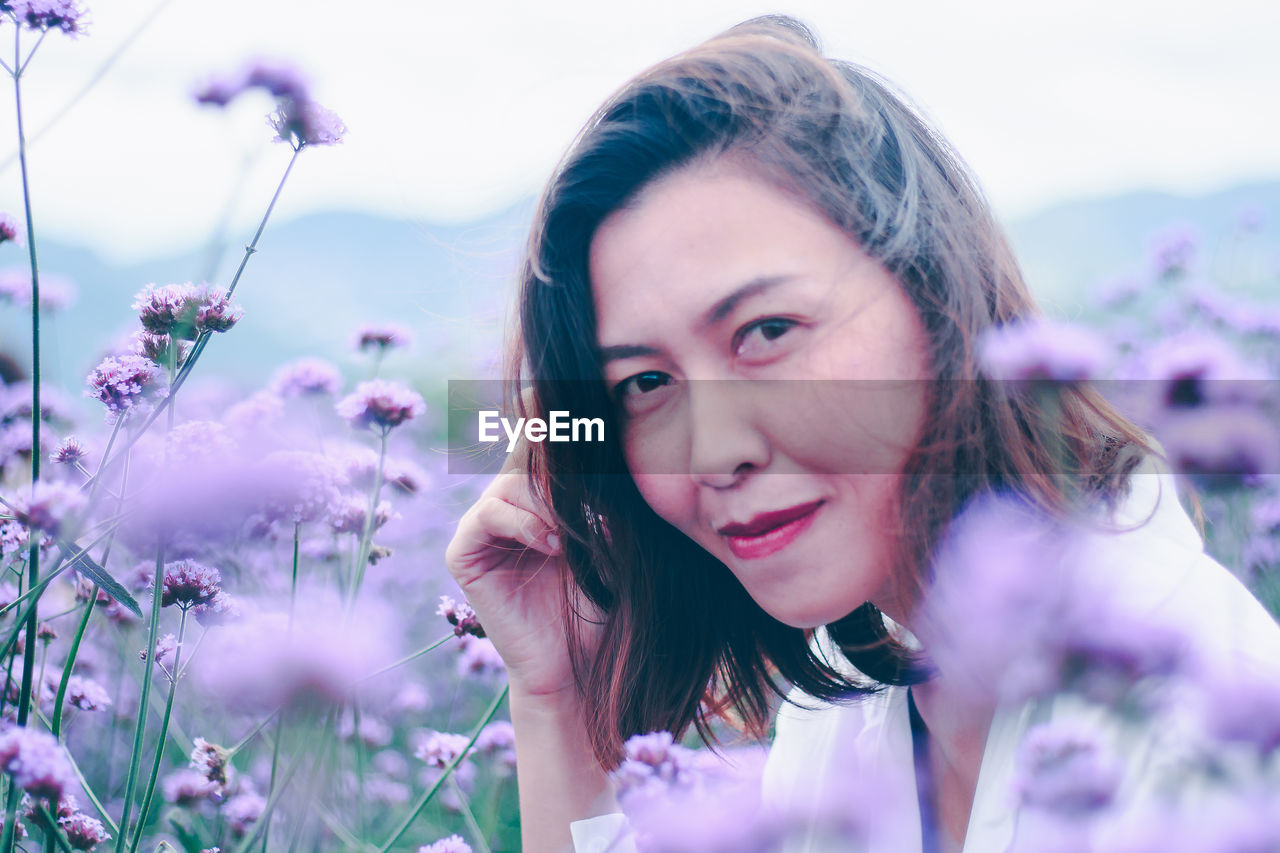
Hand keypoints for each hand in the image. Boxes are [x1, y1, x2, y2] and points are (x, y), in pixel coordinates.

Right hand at [444, 442, 603, 699]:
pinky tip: (552, 546)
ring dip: (550, 505)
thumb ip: (605, 491)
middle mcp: (508, 502)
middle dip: (563, 472)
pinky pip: (488, 514)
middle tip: (596, 501)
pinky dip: (524, 524)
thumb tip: (612, 438)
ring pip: (511, 483)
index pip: (542, 439)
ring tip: (577, 538)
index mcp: (541, 492)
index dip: (555, 420)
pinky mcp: (463, 552)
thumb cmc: (605, 603)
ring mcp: (483, 526)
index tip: (579, 406)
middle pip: (527, 455)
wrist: (581, 666)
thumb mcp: (614, 539)